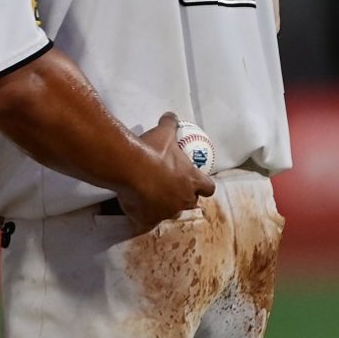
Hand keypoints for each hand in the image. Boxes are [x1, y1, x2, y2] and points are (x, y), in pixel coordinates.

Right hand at [120, 112, 215, 230]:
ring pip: (170, 214)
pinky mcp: (148, 219)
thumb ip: (170, 125)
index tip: (196, 182)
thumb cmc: (152, 151)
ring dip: (164, 207)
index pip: (208, 187)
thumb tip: (171, 115)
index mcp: (191, 180)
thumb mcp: (164, 134)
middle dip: (183, 197)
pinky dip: (143, 217)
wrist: (131, 167)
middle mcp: (183, 199)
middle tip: (171, 188)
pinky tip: (135, 211)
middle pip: (190, 203)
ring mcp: (166, 211)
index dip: (203, 185)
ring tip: (151, 199)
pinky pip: (147, 222)